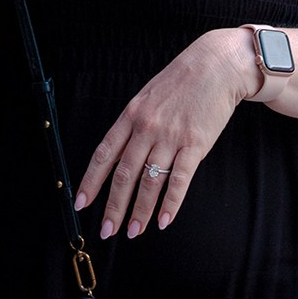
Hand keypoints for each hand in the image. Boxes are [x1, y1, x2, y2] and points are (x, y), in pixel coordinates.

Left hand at [74, 28, 259, 239]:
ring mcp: (171, 137)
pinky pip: (179, 181)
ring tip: (134, 232)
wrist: (215, 66)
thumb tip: (120, 156)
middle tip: (106, 230)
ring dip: (140, 211)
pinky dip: (170, 204)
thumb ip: (134, 125)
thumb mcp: (147, 97)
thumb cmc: (181, 82)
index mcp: (131, 115)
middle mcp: (147, 128)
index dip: (91, 181)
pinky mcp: (195, 144)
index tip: (82, 202)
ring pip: (150, 182)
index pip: (104, 154)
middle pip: (124, 174)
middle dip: (114, 206)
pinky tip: (164, 220)